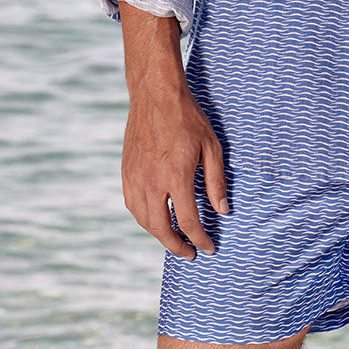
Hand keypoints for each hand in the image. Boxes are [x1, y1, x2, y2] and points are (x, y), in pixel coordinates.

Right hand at [121, 84, 228, 258]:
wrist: (156, 95)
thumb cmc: (188, 118)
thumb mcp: (211, 146)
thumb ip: (216, 181)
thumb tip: (222, 211)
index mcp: (176, 177)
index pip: (188, 221)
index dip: (200, 239)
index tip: (209, 248)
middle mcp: (152, 182)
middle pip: (161, 229)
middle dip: (177, 246)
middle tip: (191, 253)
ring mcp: (135, 178)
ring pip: (144, 220)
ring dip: (159, 235)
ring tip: (174, 239)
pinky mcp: (126, 172)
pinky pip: (132, 205)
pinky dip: (144, 218)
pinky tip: (155, 218)